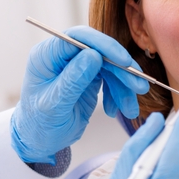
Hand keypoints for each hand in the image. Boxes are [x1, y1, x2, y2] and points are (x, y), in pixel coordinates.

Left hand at [11, 27, 148, 163]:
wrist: (41, 141)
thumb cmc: (40, 125)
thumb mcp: (55, 106)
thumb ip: (73, 80)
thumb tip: (93, 55)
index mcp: (47, 56)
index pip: (78, 38)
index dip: (104, 46)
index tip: (124, 62)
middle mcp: (63, 55)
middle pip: (99, 51)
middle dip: (121, 70)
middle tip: (139, 87)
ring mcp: (77, 65)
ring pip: (110, 66)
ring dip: (124, 86)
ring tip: (130, 109)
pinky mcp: (89, 76)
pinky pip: (111, 79)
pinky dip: (118, 94)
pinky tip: (116, 110)